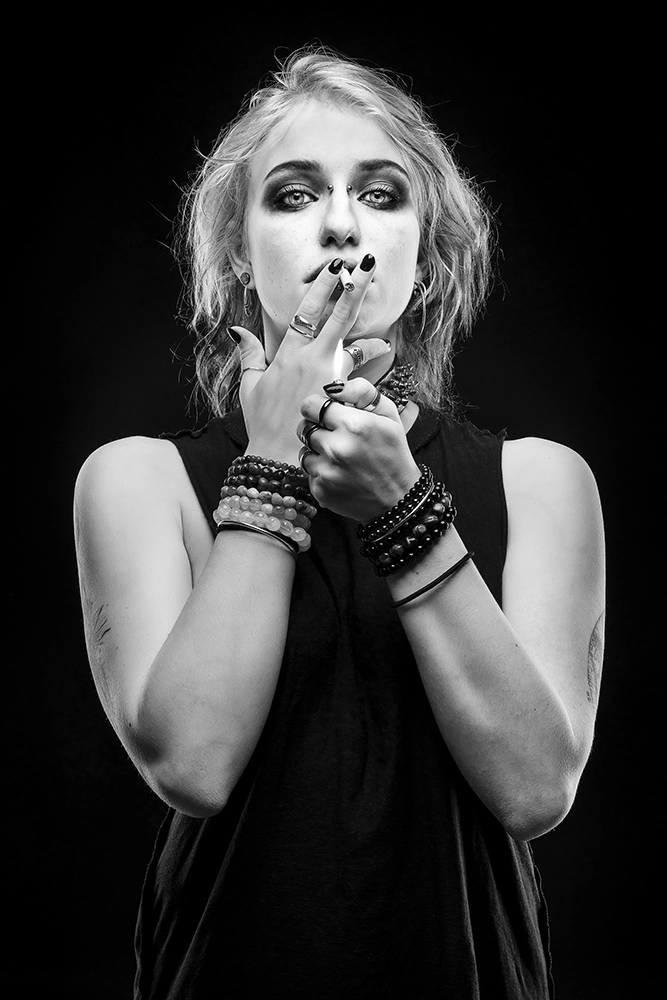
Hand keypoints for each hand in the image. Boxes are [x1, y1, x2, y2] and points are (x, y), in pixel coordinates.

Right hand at [229, 255, 391, 465]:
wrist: (277, 457)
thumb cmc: (262, 424)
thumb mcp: (249, 387)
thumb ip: (248, 355)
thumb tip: (237, 331)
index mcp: (287, 353)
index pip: (307, 311)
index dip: (323, 287)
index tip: (336, 268)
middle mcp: (310, 358)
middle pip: (337, 315)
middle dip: (353, 288)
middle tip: (368, 266)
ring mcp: (328, 376)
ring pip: (356, 341)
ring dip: (371, 327)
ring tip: (384, 323)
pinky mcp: (341, 394)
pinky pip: (364, 372)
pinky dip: (373, 360)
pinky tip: (386, 351)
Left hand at [297, 377, 420, 521]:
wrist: (399, 500)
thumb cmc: (394, 453)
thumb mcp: (389, 415)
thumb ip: (362, 392)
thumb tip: (333, 386)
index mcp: (353, 425)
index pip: (310, 405)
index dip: (318, 408)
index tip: (327, 415)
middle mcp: (336, 448)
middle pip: (304, 427)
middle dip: (317, 429)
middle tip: (336, 437)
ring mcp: (326, 472)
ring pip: (304, 450)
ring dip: (318, 452)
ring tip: (340, 458)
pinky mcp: (320, 490)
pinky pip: (309, 472)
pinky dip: (321, 472)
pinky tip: (340, 474)